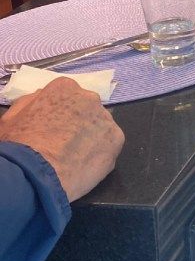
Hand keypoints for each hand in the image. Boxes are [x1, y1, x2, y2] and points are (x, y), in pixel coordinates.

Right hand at [0, 77, 123, 201]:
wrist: (35, 173)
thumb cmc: (19, 144)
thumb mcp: (11, 117)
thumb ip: (31, 101)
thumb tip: (41, 97)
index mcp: (64, 87)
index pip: (67, 96)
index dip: (60, 114)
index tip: (53, 128)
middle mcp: (89, 97)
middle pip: (86, 109)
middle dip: (78, 123)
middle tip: (65, 143)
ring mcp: (105, 118)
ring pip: (99, 127)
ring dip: (91, 138)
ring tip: (75, 157)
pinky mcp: (117, 139)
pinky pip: (109, 145)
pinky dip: (100, 155)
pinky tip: (84, 165)